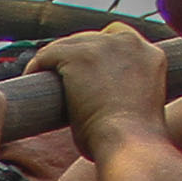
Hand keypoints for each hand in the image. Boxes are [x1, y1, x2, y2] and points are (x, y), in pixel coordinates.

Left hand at [37, 24, 176, 159]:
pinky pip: (48, 53)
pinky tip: (30, 77)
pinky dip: (36, 65)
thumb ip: (128, 92)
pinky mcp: (79, 55)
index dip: (97, 53)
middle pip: (91, 38)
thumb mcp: (140, 106)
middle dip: (74, 55)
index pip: (118, 39)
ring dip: (54, 60)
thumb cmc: (132, 141)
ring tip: (42, 79)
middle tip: (59, 78)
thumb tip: (105, 103)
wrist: (128, 142)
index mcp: (151, 55)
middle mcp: (130, 43)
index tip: (85, 71)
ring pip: (68, 44)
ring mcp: (104, 45)